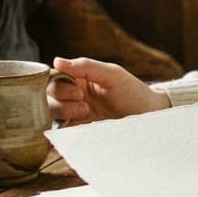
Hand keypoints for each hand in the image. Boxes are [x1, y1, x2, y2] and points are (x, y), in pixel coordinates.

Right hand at [47, 56, 170, 125]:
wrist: (149, 118)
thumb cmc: (133, 92)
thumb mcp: (112, 75)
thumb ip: (86, 67)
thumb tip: (56, 61)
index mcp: (79, 79)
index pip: (54, 79)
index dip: (60, 86)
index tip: (79, 91)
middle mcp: (73, 96)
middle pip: (48, 97)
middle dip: (61, 101)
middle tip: (83, 104)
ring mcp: (75, 115)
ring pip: (51, 114)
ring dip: (63, 113)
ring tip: (85, 113)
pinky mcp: (79, 132)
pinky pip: (60, 133)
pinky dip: (57, 135)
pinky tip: (66, 134)